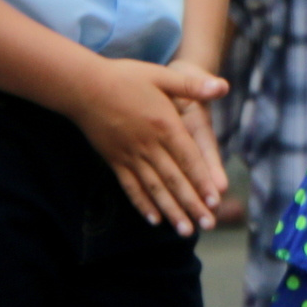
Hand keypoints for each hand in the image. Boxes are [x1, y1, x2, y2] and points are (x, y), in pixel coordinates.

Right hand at [69, 57, 228, 235]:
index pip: (189, 159)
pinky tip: (154, 219)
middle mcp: (149, 145)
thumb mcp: (161, 75)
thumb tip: (223, 86)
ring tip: (186, 231)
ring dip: (171, 211)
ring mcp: (130, 155)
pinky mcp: (115, 160)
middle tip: (208, 225)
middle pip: (175, 179)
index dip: (203, 181)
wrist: (83, 86)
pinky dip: (142, 204)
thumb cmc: (124, 77)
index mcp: (164, 125)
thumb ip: (192, 84)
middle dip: (192, 204)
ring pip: (155, 188)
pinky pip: (131, 187)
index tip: (215, 201)